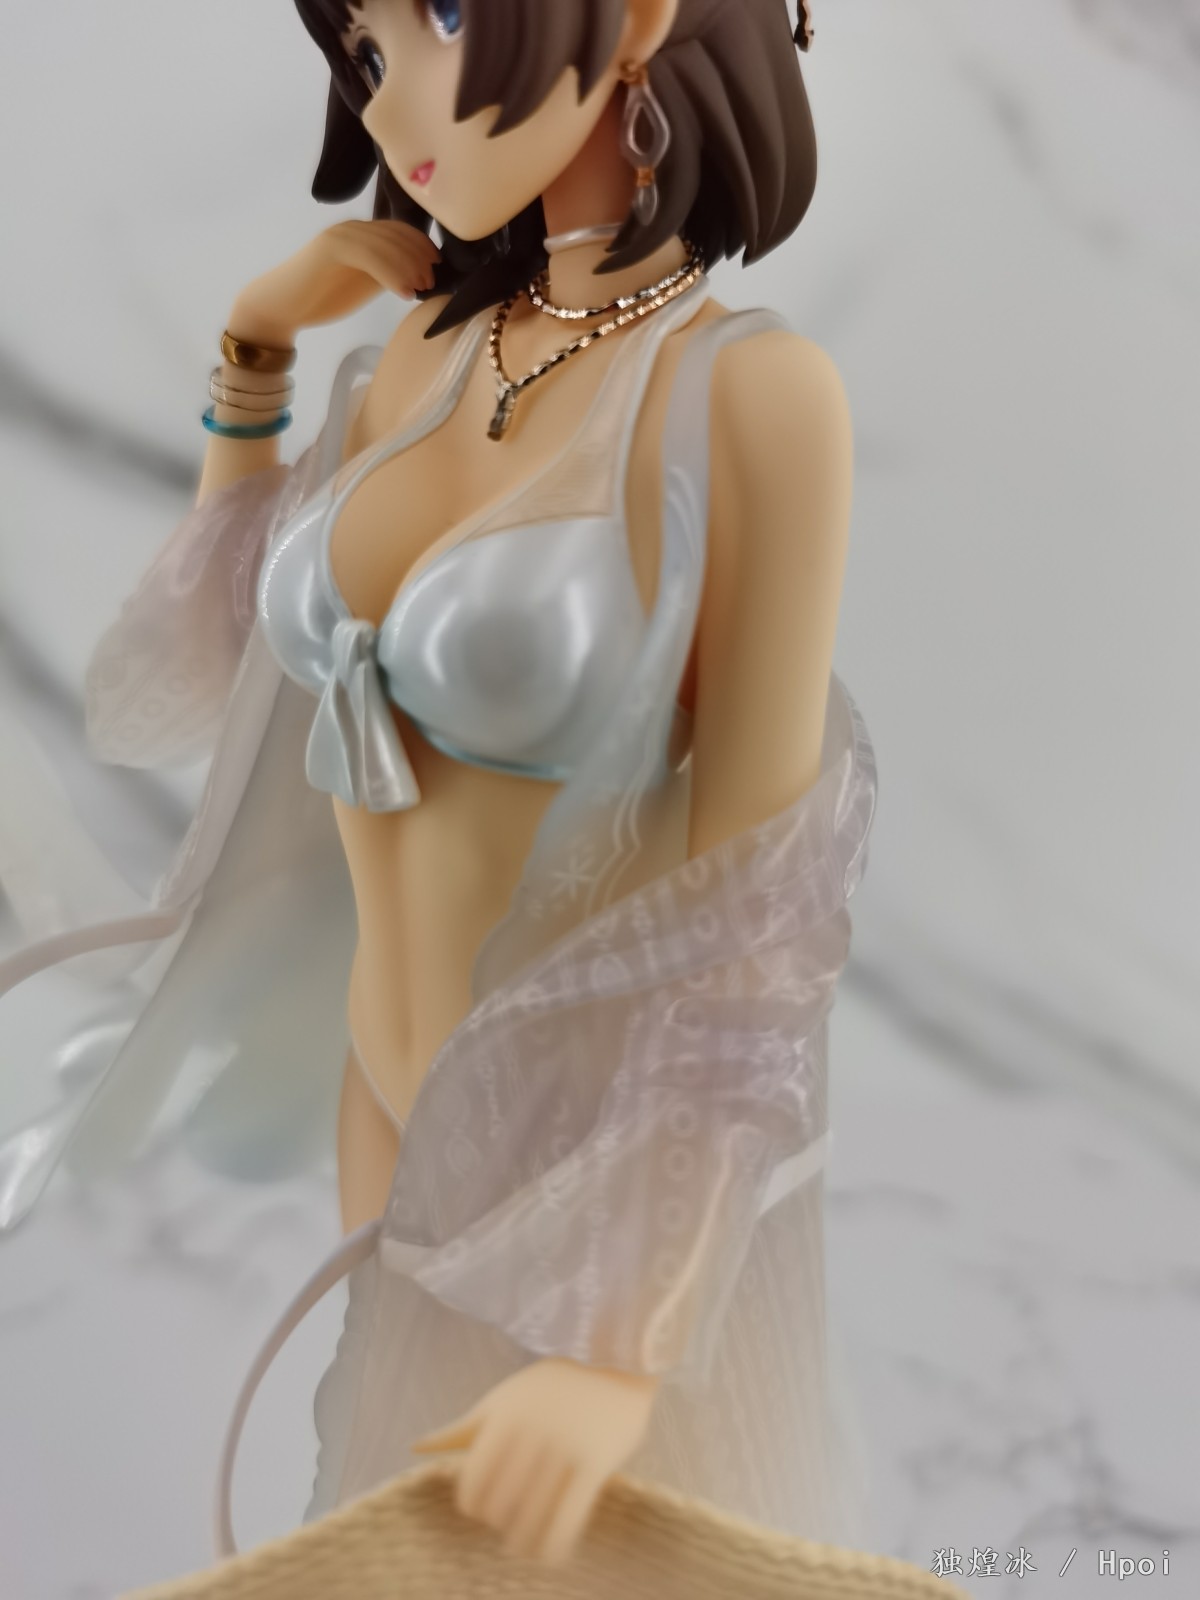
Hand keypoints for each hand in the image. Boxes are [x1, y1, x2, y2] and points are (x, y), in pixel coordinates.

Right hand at [228, 219, 441, 345]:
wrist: (282, 306)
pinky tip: (404, 293)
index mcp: (363, 234)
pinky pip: (370, 255)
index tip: (438, 270)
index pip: (402, 230)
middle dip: (421, 258)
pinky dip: (392, 274)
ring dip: (410, 267)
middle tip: (431, 283)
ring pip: (387, 243)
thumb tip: (421, 277)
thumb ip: (388, 274)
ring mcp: (341, 235)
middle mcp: (353, 228)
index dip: (424, 247)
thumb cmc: (322, 297)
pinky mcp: (330, 247)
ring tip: (420, 289)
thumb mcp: (365, 284)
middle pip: (399, 234)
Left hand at [412, 1357, 659, 1565]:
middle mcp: (529, 1434)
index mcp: (502, 1419)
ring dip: (525, 1543)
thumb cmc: (551, 1387)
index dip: (476, 1509)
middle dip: (502, 1524)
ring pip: (531, 1521)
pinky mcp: (594, 1464)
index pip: (472, 1487)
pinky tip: (552, 1552)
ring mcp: (562, 1449)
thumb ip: (460, 1429)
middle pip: (499, 1508)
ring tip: (527, 1545)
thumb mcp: (501, 1400)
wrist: (614, 1363)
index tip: (488, 1511)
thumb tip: (415, 1447)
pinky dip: (554, 1547)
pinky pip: (566, 1522)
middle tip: (512, 1524)